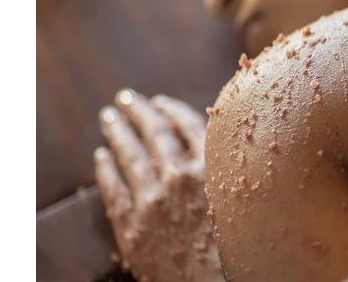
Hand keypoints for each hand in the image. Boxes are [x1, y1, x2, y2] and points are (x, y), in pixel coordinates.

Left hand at [94, 90, 221, 281]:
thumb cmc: (239, 249)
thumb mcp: (247, 201)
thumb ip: (229, 172)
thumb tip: (219, 147)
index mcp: (213, 170)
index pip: (189, 126)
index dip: (172, 110)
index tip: (160, 101)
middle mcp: (181, 179)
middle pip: (155, 134)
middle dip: (139, 112)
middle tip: (126, 98)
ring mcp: (153, 201)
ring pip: (130, 155)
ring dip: (118, 132)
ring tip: (109, 117)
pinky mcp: (133, 226)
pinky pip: (114, 190)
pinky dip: (105, 170)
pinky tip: (100, 157)